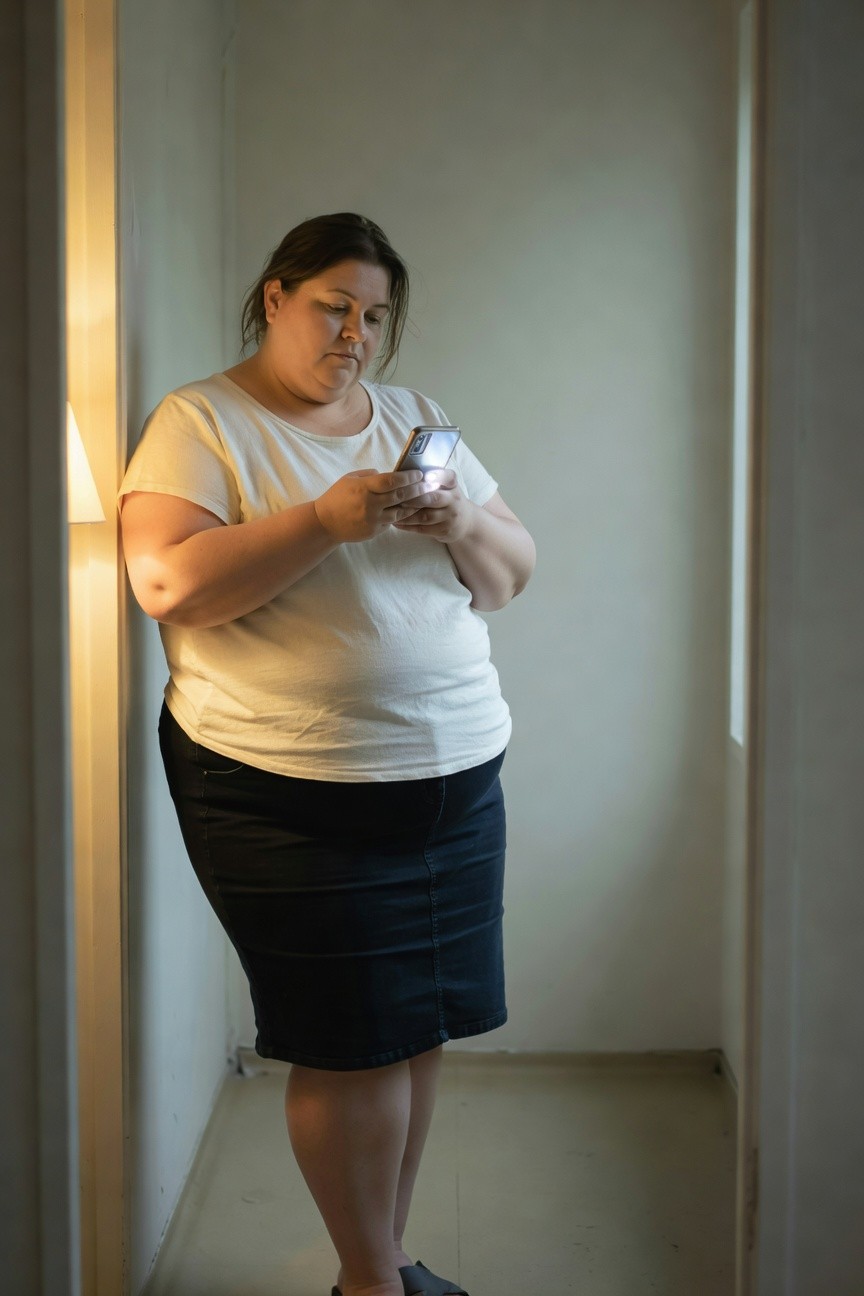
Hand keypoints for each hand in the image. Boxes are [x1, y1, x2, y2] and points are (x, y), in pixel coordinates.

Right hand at [313, 469, 427, 542]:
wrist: (325, 523)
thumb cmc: (337, 497)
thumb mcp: (350, 479)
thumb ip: (370, 475)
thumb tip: (389, 474)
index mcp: (363, 487)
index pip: (391, 481)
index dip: (408, 477)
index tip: (419, 474)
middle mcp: (370, 504)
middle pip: (400, 496)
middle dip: (418, 490)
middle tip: (430, 485)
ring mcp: (372, 519)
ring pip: (400, 512)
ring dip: (414, 505)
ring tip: (425, 498)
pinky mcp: (374, 531)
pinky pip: (392, 522)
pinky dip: (402, 516)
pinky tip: (411, 511)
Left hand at [391, 469, 473, 542]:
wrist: (466, 522)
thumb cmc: (448, 500)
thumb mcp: (447, 488)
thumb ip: (431, 481)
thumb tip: (404, 473)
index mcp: (453, 485)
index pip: (449, 477)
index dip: (438, 476)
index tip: (426, 476)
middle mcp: (454, 500)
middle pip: (433, 498)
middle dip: (413, 498)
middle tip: (396, 497)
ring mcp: (450, 517)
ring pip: (426, 516)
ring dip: (407, 515)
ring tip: (392, 512)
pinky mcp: (444, 531)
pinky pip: (423, 529)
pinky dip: (408, 526)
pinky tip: (397, 523)